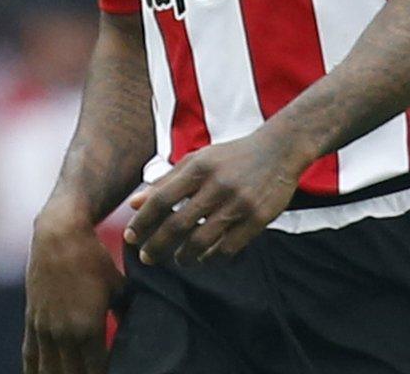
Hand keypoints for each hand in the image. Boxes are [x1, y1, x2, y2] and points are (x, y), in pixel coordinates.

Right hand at [23, 205, 122, 373]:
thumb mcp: (119, 288)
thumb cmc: (93, 259)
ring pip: (47, 368)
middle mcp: (61, 332)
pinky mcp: (31, 318)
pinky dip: (34, 370)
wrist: (58, 233)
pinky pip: (30, 354)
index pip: (95, 371)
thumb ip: (127, 315)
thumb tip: (138, 334)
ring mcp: (43, 327)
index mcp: (86, 328)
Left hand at [122, 132, 303, 266]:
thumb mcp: (196, 161)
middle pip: (178, 224)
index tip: (131, 237)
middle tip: (146, 257)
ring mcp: (239, 204)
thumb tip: (134, 203)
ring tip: (178, 260)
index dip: (142, 222)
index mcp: (197, 168)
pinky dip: (212, 257)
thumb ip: (165, 181)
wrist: (278, 151)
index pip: (161, 200)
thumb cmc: (230, 157)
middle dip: (157, 245)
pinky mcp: (258, 219)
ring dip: (184, 256)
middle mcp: (216, 186)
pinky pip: (229, 247)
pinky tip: (203, 258)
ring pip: (202, 240)